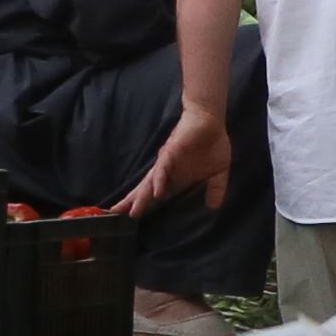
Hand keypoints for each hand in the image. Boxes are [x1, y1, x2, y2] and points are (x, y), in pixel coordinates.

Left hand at [123, 97, 233, 218]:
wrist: (212, 120)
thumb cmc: (213, 142)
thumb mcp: (218, 172)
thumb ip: (215, 189)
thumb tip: (214, 207)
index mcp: (176, 175)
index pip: (155, 192)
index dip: (143, 202)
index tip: (129, 215)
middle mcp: (167, 169)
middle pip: (146, 188)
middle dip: (133, 202)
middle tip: (116, 214)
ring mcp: (168, 160)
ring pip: (151, 181)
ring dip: (142, 196)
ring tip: (133, 210)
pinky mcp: (172, 151)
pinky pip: (163, 168)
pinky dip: (159, 180)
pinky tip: (157, 192)